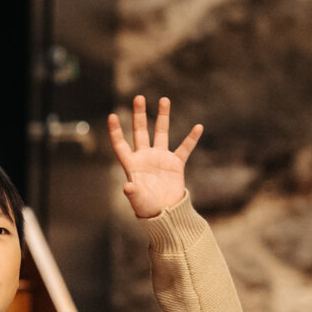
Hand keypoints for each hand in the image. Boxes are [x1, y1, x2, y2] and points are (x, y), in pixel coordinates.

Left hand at [107, 95, 202, 219]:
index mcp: (132, 165)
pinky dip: (191, 139)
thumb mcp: (138, 201)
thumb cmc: (147, 208)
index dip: (116, 131)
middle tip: (138, 97)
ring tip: (164, 99)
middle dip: (139, 114)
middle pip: (140, 132)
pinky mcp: (175, 164)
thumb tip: (127, 187)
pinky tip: (198, 127)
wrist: (165, 214)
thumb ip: (133, 192)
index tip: (113, 116)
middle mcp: (145, 157)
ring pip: (161, 132)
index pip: (121, 144)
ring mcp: (160, 158)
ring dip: (163, 116)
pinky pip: (184, 148)